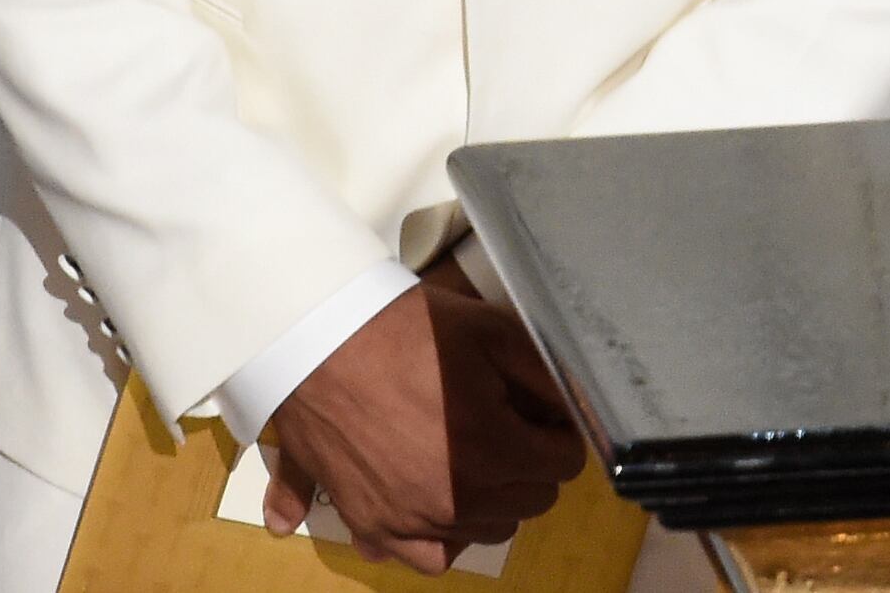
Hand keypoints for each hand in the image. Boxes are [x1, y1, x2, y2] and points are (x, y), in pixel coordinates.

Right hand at [260, 261, 583, 570]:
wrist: (317, 342)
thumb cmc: (406, 331)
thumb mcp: (492, 331)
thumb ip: (544, 376)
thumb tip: (571, 411)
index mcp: (488, 449)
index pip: (564, 465)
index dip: (559, 433)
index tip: (543, 415)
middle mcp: (452, 500)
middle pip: (530, 502)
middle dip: (530, 465)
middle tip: (507, 428)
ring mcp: (409, 521)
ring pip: (484, 533)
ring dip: (492, 500)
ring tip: (473, 458)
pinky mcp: (371, 526)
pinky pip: (427, 558)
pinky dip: (441, 538)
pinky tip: (439, 502)